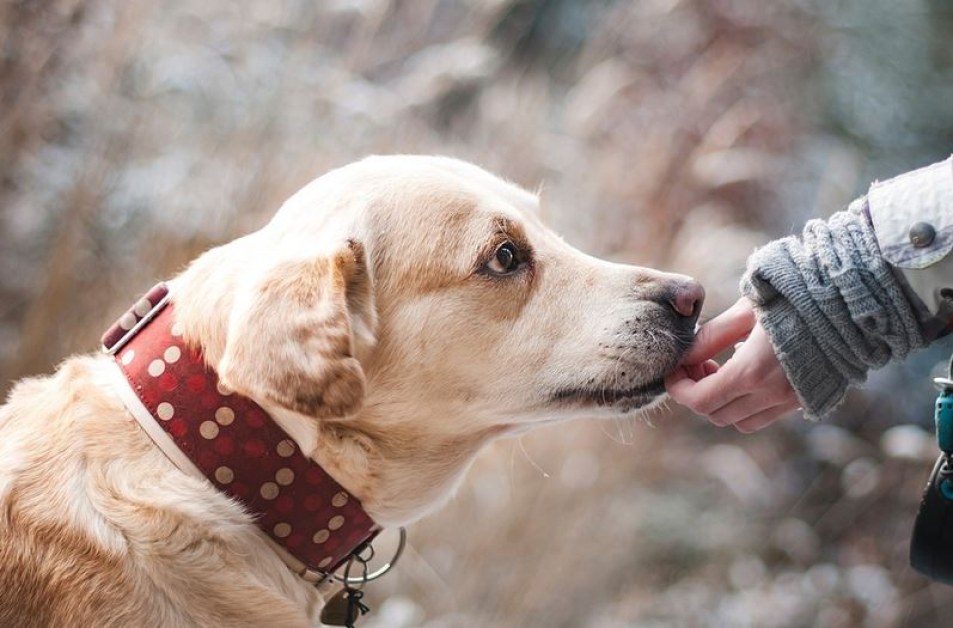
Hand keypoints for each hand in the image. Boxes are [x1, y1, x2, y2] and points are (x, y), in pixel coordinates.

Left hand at [665, 298, 799, 431]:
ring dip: (722, 402)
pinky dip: (746, 403)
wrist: (852, 302)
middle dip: (697, 392)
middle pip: (715, 414)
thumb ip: (711, 336)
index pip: (699, 400)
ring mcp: (791, 401)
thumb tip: (684, 356)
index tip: (674, 369)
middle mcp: (772, 394)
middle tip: (698, 363)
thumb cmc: (795, 297)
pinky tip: (748, 371)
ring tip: (721, 368)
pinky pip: (764, 416)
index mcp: (752, 371)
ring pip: (739, 421)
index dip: (678, 388)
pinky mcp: (806, 400)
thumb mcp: (746, 310)